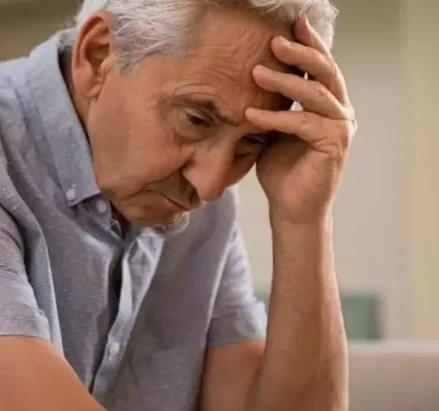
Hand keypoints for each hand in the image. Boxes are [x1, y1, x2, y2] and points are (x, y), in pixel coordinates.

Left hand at [245, 18, 356, 224]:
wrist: (290, 207)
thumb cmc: (281, 168)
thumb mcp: (272, 129)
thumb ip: (272, 104)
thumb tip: (248, 76)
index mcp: (327, 104)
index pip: (320, 68)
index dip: (308, 45)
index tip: (290, 25)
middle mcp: (339, 112)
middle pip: (325, 72)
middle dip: (300, 53)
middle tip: (275, 41)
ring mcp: (340, 128)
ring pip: (315, 94)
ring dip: (285, 81)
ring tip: (256, 72)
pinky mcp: (333, 145)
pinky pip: (304, 123)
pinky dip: (276, 117)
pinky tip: (251, 114)